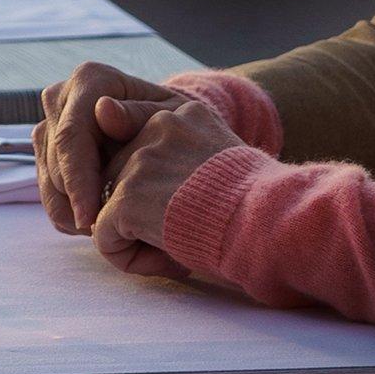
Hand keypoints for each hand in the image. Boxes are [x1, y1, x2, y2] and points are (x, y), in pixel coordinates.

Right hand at [35, 60, 183, 235]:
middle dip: (77, 202)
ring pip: (46, 181)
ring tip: (108, 230)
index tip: (94, 220)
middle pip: (54, 161)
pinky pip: (47, 192)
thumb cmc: (175, 124)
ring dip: (72, 212)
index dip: (79, 181)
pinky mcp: (45, 151)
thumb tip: (102, 109)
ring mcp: (49, 124)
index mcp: (90, 80)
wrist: (166, 132)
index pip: (71, 136)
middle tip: (107, 234)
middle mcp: (60, 97)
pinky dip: (69, 213)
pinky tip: (98, 221)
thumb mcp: (172, 119)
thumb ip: (139, 115)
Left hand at [94, 96, 242, 272]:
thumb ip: (178, 154)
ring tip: (180, 246)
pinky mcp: (128, 197)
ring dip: (135, 236)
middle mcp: (156, 126)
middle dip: (140, 212)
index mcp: (182, 114)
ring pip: (107, 207)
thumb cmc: (258, 203)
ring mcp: (139, 160)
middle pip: (119, 177)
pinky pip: (104, 237)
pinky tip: (168, 259)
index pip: (143, 148)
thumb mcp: (221, 160)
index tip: (191, 205)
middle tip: (187, 231)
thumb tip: (124, 144)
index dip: (157, 187)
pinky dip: (127, 257)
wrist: (270, 221)